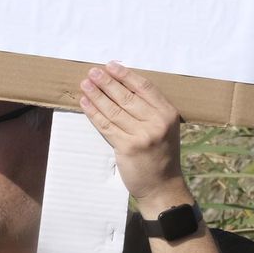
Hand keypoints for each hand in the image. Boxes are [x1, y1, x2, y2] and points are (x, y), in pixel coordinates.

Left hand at [78, 61, 189, 210]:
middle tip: (93, 71)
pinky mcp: (127, 147)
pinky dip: (93, 112)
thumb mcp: (165, 128)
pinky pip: (106, 125)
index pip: (144, 87)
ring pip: (114, 109)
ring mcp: (142, 135)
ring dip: (97, 95)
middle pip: (127, 96)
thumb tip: (122, 86)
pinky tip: (85, 103)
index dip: (126, 75)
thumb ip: (150, 110)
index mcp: (168, 113)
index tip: (111, 65)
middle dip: (107, 82)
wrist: (162, 186)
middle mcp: (157, 123)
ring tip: (85, 84)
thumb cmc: (161, 155)